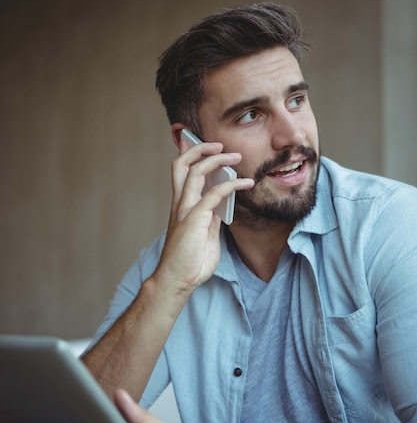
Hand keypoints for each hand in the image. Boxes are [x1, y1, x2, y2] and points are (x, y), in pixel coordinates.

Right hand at [154, 139, 252, 295]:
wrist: (178, 281)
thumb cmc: (190, 261)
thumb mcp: (204, 233)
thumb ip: (210, 216)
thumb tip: (223, 204)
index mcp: (180, 206)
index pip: (181, 171)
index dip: (188, 153)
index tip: (201, 141)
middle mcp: (179, 203)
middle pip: (181, 164)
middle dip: (198, 148)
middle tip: (218, 144)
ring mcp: (185, 210)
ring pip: (195, 172)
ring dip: (217, 160)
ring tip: (236, 156)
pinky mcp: (194, 219)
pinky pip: (214, 194)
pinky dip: (231, 184)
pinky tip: (246, 183)